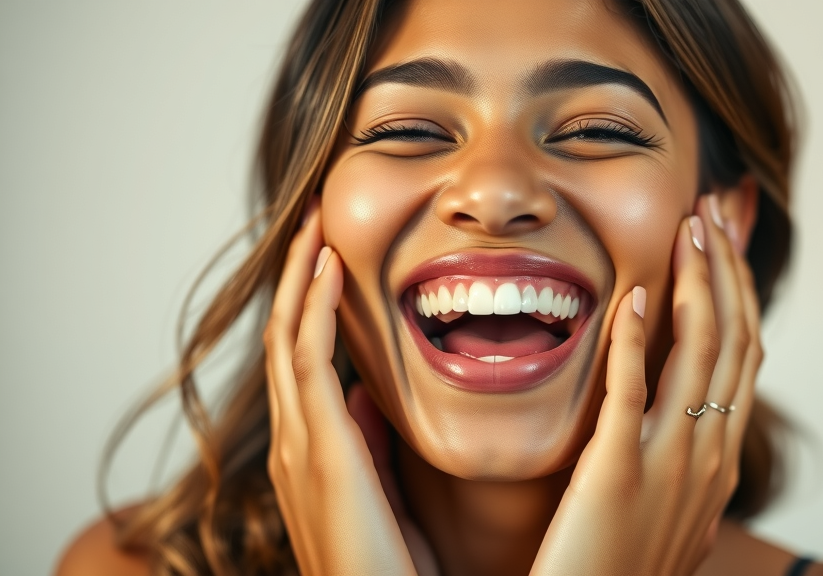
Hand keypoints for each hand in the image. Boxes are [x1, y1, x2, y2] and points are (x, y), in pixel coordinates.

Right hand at [263, 201, 432, 575]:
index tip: (330, 255)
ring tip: (315, 224)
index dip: (310, 302)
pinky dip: (313, 309)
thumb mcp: (383, 493)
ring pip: (288, 337)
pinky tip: (327, 267)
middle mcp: (294, 440)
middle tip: (315, 219)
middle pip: (286, 336)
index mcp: (311, 449)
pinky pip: (308, 361)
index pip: (302, 357)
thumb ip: (371, 444)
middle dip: (297, 275)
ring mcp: (299, 444)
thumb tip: (368, 395)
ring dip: (300, 277)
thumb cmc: (389, 565)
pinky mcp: (319, 450)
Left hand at [531, 195, 762, 575]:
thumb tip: (686, 416)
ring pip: (699, 354)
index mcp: (720, 455)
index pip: (743, 354)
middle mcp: (709, 453)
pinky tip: (636, 296)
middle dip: (726, 269)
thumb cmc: (622, 564)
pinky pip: (633, 393)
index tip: (723, 242)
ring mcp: (670, 462)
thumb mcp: (672, 504)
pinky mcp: (617, 472)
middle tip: (711, 211)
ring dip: (697, 283)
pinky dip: (636, 340)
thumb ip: (683, 456)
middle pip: (733, 340)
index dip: (738, 292)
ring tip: (687, 228)